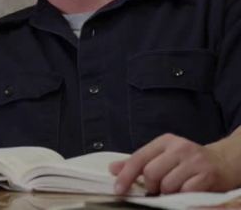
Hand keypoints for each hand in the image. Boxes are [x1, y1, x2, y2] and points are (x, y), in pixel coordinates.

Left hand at [110, 133, 238, 194]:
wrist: (224, 162)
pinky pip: (185, 192)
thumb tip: (113, 169)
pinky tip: (186, 191)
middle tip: (157, 189)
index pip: (138, 158)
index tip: (118, 190)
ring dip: (167, 193)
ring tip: (174, 189)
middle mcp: (179, 147)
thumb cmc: (188, 161)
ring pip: (167, 184)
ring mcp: (195, 161)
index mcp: (164, 141)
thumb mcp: (162, 156)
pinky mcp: (207, 175)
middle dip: (151, 186)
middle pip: (152, 172)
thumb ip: (138, 162)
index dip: (126, 176)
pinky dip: (182, 196)